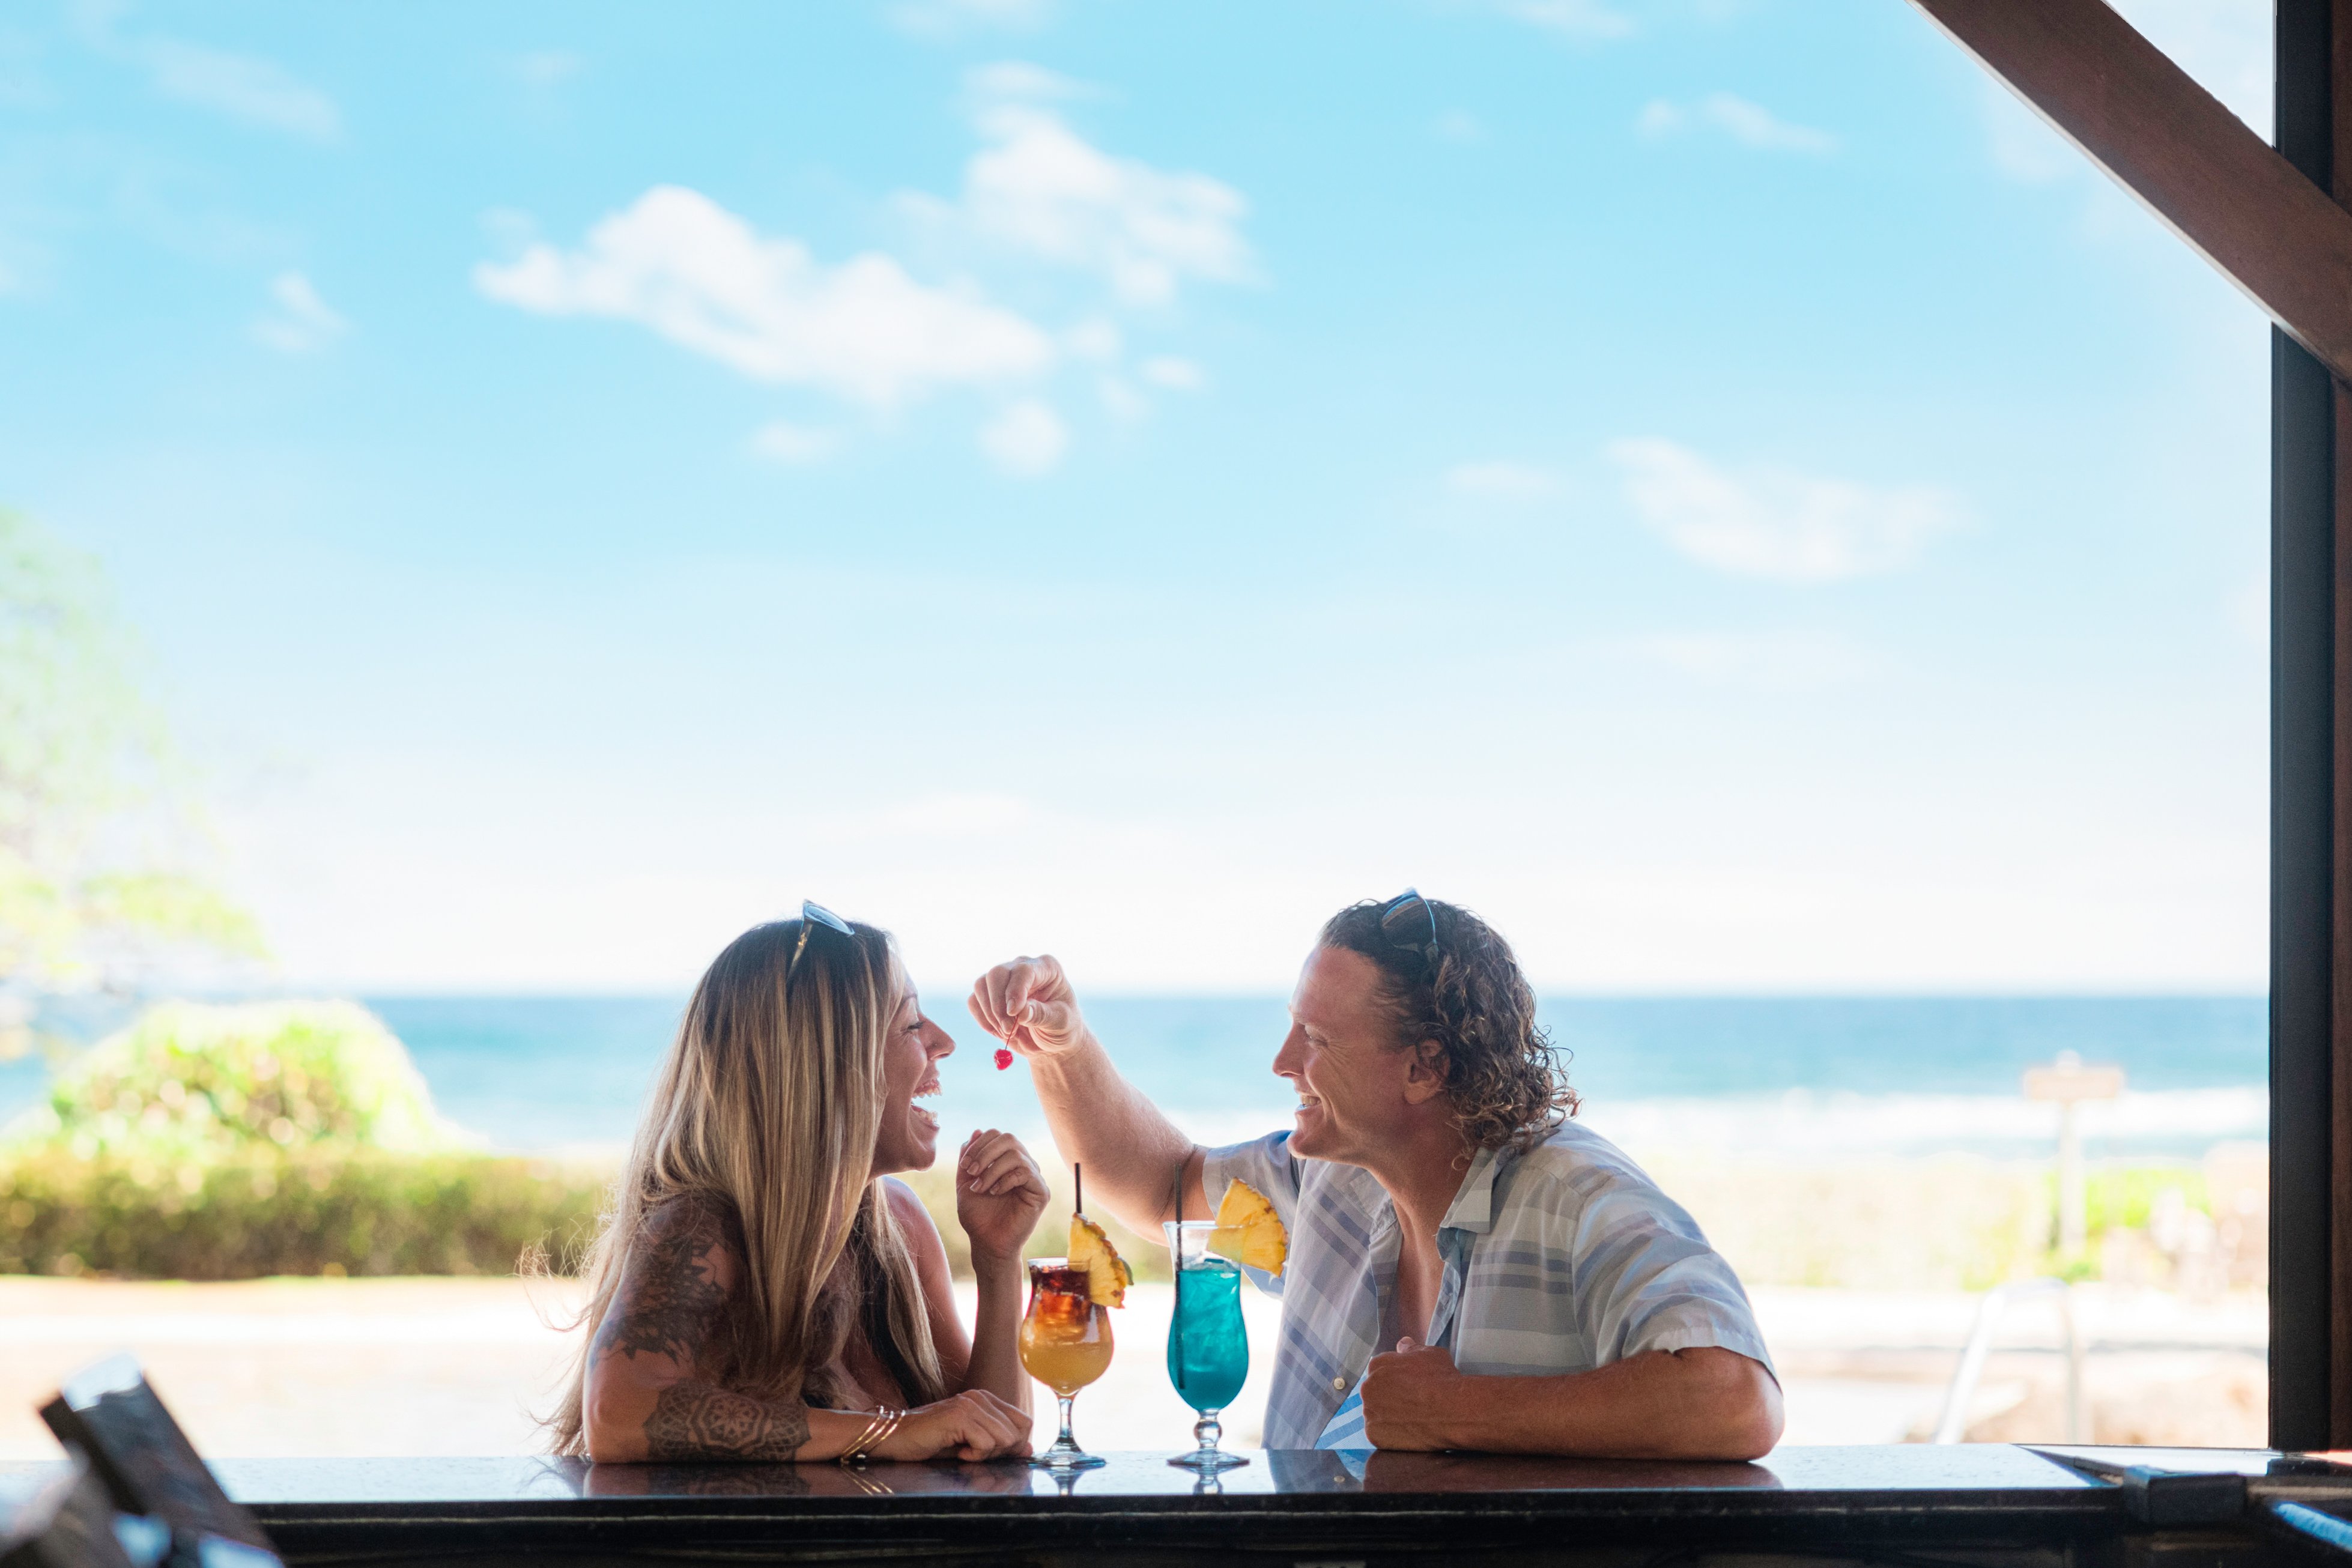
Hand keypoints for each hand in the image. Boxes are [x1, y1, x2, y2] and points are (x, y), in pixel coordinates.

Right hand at [874, 1389, 1031, 1461]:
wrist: (894, 1437)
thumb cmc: (930, 1441)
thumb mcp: (969, 1441)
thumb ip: (999, 1442)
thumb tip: (1029, 1448)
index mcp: (985, 1399)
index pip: (1023, 1421)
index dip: (1015, 1444)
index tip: (993, 1454)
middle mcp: (980, 1397)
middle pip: (1018, 1431)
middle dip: (1001, 1451)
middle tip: (975, 1453)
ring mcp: (970, 1404)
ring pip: (1004, 1438)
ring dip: (986, 1454)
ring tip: (964, 1451)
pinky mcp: (959, 1416)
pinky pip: (986, 1443)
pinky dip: (975, 1455)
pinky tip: (958, 1452)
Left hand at [956, 1129, 1046, 1265]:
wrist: (986, 1243)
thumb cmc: (977, 1216)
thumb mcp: (965, 1182)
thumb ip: (968, 1157)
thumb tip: (977, 1131)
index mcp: (1007, 1161)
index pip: (998, 1135)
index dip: (979, 1144)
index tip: (965, 1165)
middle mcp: (1023, 1165)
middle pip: (1009, 1139)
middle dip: (985, 1152)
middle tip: (972, 1171)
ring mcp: (1034, 1178)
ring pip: (1016, 1154)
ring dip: (992, 1169)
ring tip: (980, 1187)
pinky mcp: (1041, 1192)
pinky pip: (1026, 1172)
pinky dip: (1005, 1180)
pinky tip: (994, 1193)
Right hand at [967, 955, 1087, 1059]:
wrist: (1051, 1040)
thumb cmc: (1062, 1027)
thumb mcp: (1060, 1023)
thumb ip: (1041, 1015)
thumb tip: (1020, 1011)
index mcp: (1046, 968)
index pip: (1024, 971)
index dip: (1015, 990)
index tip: (1013, 1013)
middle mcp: (1023, 968)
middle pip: (997, 973)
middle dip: (998, 1003)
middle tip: (1008, 1029)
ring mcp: (1004, 980)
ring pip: (981, 985)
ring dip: (990, 1013)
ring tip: (1009, 1033)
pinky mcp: (989, 995)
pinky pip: (973, 1001)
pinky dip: (983, 1019)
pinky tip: (999, 1031)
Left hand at [1360, 1338, 1474, 1451]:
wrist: (1453, 1410)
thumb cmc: (1442, 1379)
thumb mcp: (1429, 1354)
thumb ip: (1410, 1348)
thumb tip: (1403, 1343)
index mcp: (1376, 1365)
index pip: (1379, 1371)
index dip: (1396, 1380)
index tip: (1409, 1388)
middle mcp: (1368, 1387)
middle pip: (1375, 1393)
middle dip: (1389, 1398)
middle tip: (1412, 1404)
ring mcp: (1369, 1412)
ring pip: (1376, 1414)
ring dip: (1388, 1417)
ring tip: (1411, 1419)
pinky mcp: (1374, 1435)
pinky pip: (1378, 1435)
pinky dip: (1389, 1435)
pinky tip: (1407, 1431)